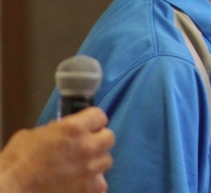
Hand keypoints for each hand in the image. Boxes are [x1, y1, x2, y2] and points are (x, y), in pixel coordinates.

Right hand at [0, 107, 114, 192]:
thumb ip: (55, 130)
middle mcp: (86, 147)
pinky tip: (80, 181)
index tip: (88, 125)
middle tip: (86, 145)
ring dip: (96, 161)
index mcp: (73, 128)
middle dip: (98, 140)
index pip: (100, 116)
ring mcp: (89, 169)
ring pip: (106, 160)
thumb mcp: (33, 135)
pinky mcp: (87, 189)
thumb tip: (60, 131)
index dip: (92, 121)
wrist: (10, 189)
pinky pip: (100, 183)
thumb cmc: (16, 162)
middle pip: (109, 137)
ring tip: (82, 165)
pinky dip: (92, 182)